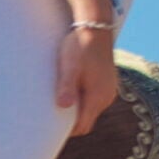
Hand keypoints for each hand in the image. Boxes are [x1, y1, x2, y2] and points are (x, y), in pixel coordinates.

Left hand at [56, 24, 118, 140]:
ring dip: (76, 110)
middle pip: (86, 121)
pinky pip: (94, 101)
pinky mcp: (106, 84)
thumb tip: (63, 106)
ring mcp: (108, 91)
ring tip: (60, 99)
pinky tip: (71, 90)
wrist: (95, 27)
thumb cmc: (79, 45)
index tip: (49, 128)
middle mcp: (106, 97)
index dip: (66, 131)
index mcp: (97, 96)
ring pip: (90, 111)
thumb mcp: (69, 65)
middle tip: (50, 115)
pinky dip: (82, 100)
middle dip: (70, 122)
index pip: (82, 126)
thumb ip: (66, 86)